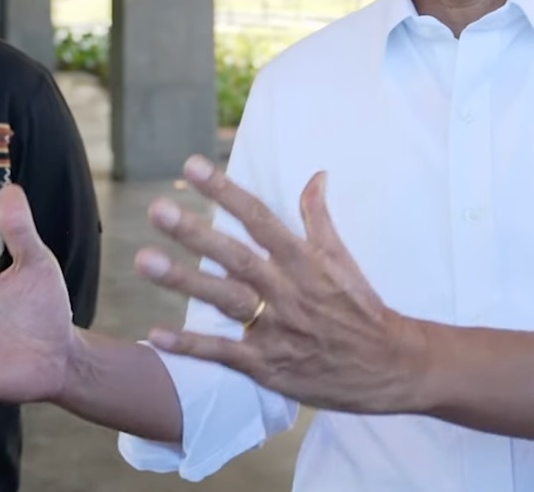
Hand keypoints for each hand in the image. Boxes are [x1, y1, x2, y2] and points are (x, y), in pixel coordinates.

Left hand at [135, 156, 426, 413]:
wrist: (388, 366)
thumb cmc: (363, 308)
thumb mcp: (343, 259)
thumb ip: (320, 217)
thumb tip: (316, 175)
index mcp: (304, 260)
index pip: (258, 218)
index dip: (224, 190)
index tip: (192, 167)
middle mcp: (287, 290)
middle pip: (235, 256)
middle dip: (196, 233)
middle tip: (159, 210)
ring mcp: (276, 328)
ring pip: (225, 299)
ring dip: (184, 281)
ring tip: (145, 261)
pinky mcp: (268, 364)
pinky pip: (223, 353)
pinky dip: (190, 346)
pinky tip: (155, 335)